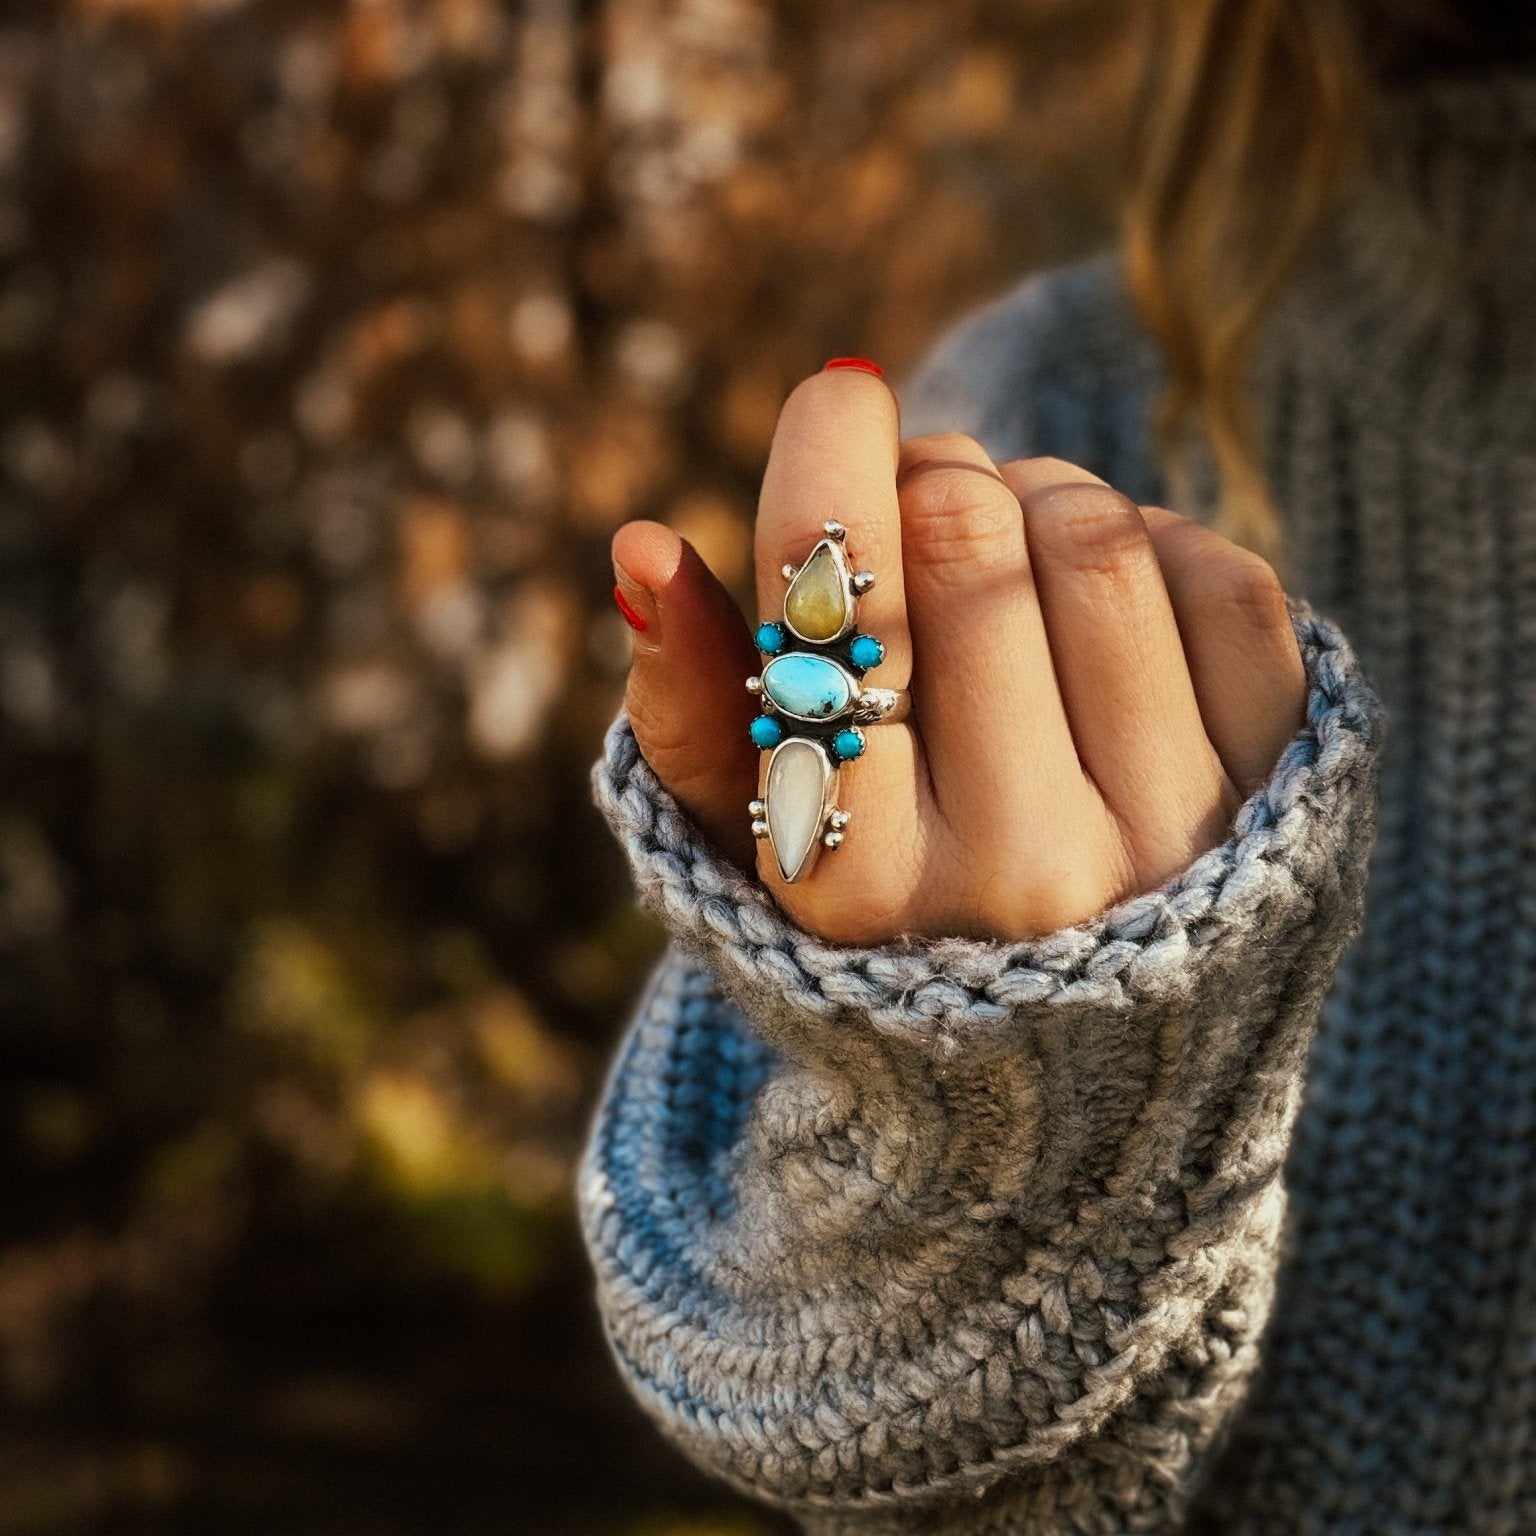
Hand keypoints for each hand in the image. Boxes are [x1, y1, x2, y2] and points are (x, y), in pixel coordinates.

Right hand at [611, 367, 1305, 944]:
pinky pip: (1224, 579)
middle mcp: (1021, 875)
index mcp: (859, 881)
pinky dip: (1155, 541)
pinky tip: (1102, 601)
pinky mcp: (1281, 798)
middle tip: (916, 495)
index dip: (830, 461)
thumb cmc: (881, 914)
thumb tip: (640, 546)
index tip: (839, 391)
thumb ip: (687, 699)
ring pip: (1097, 539)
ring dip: (1038, 496)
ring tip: (1007, 551)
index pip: (838, 613)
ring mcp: (1168, 840)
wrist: (1074, 1057)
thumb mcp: (751, 835)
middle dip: (930, 475)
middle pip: (968, 540)